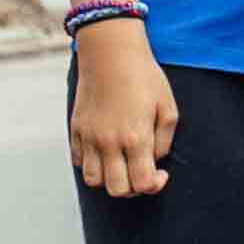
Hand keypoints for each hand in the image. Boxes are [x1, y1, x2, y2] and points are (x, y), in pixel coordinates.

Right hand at [67, 22, 175, 196]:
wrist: (111, 53)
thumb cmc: (145, 77)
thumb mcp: (168, 107)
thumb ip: (164, 141)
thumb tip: (154, 161)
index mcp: (135, 137)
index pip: (142, 184)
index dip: (155, 185)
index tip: (161, 174)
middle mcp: (109, 142)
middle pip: (117, 189)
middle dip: (133, 188)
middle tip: (142, 171)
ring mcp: (88, 137)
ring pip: (94, 181)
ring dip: (110, 180)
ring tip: (123, 165)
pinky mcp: (75, 130)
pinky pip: (79, 162)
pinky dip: (93, 165)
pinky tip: (106, 152)